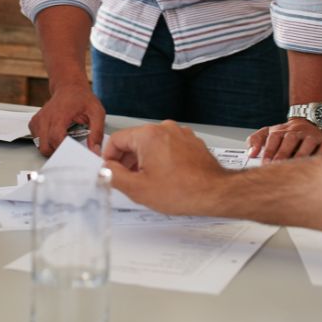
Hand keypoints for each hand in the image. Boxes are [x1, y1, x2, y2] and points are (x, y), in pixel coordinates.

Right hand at [28, 83, 104, 156]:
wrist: (69, 86)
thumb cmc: (82, 98)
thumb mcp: (96, 112)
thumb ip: (97, 132)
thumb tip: (94, 150)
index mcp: (60, 115)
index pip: (56, 138)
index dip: (65, 149)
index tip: (74, 152)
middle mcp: (46, 117)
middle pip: (45, 146)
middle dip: (58, 152)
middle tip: (69, 149)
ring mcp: (38, 120)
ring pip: (39, 145)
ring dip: (51, 147)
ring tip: (63, 140)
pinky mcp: (35, 122)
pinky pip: (36, 139)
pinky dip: (45, 142)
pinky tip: (55, 135)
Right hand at [102, 121, 227, 214]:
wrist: (214, 193)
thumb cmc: (183, 190)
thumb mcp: (138, 189)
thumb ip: (114, 176)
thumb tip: (106, 169)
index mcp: (148, 135)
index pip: (116, 140)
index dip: (109, 158)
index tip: (111, 170)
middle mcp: (165, 128)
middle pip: (134, 141)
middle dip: (128, 161)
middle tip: (128, 180)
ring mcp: (180, 133)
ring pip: (152, 144)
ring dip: (145, 161)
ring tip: (149, 181)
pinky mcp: (190, 141)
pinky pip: (168, 146)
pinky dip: (162, 159)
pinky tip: (166, 177)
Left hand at [247, 118, 321, 160]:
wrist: (311, 123)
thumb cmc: (288, 135)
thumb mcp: (269, 133)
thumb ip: (256, 141)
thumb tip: (251, 153)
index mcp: (282, 130)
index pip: (274, 138)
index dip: (269, 150)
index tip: (265, 163)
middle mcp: (297, 131)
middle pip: (290, 140)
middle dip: (283, 154)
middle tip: (277, 167)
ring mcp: (313, 136)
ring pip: (307, 144)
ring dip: (300, 156)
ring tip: (294, 168)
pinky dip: (319, 157)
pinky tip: (313, 166)